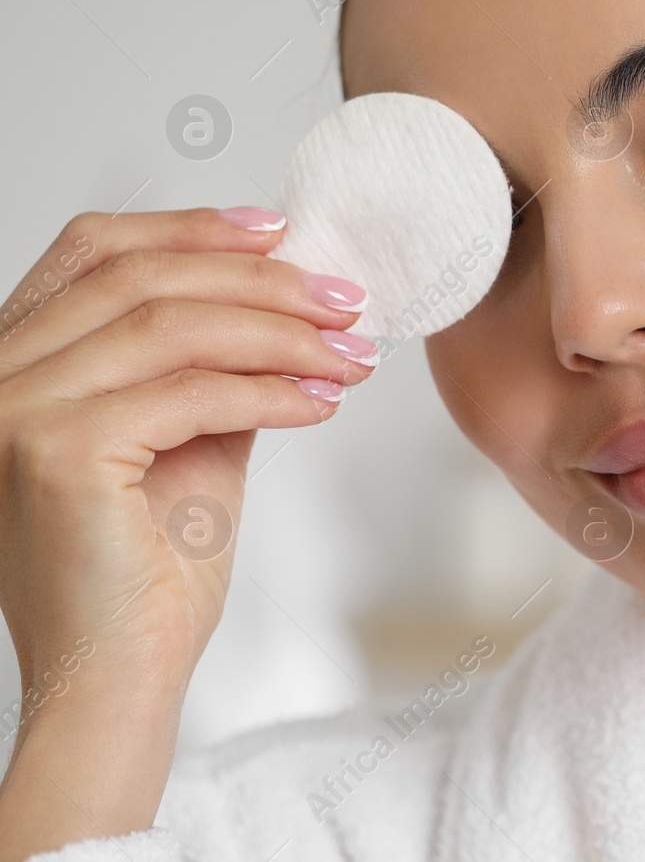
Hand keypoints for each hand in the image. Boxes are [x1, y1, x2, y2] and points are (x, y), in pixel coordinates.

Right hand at [0, 208, 375, 858]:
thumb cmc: (151, 570)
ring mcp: (14, 409)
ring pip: (173, 327)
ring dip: (282, 334)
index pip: (95, 251)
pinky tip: (322, 403)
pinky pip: (191, 391)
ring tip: (352, 354)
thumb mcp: (189, 437)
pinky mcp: (55, 451)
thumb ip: (215, 366)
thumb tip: (287, 304)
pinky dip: (271, 390)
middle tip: (348, 303)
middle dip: (264, 283)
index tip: (283, 231)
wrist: (118, 676)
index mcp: (17, 358)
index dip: (192, 227)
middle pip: (145, 279)